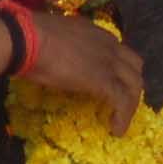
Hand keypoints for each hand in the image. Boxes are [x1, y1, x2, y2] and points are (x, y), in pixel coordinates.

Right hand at [24, 12, 146, 128]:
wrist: (28, 40)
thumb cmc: (30, 37)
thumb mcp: (55, 37)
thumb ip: (64, 47)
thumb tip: (56, 57)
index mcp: (95, 33)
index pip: (118, 51)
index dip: (118, 68)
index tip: (110, 81)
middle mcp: (109, 45)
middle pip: (134, 66)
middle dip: (131, 84)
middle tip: (120, 102)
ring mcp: (109, 63)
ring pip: (134, 85)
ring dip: (131, 104)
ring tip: (120, 121)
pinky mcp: (104, 81)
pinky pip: (123, 101)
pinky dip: (123, 117)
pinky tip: (116, 130)